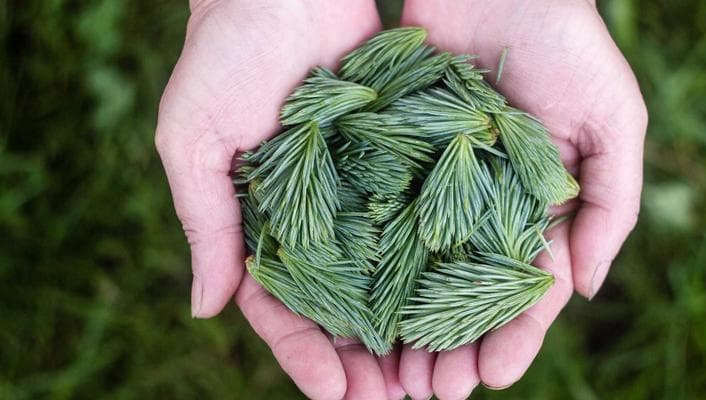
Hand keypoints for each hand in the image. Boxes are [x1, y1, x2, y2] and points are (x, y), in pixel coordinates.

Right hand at [155, 2, 403, 398]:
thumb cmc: (223, 57)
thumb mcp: (193, 141)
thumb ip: (204, 223)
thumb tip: (203, 308)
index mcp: (262, 224)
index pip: (280, 307)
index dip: (304, 356)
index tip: (335, 394)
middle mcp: (316, 218)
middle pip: (342, 307)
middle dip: (365, 359)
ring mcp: (362, 194)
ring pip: (388, 276)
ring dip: (410, 328)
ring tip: (436, 376)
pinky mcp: (402, 161)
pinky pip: (422, 219)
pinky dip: (440, 262)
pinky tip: (465, 301)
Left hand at [398, 1, 647, 397]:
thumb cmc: (570, 44)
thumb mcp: (614, 120)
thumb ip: (611, 205)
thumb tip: (586, 290)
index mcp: (537, 208)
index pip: (526, 289)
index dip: (513, 337)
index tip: (490, 377)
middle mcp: (484, 207)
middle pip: (464, 293)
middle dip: (451, 345)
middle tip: (429, 393)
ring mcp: (437, 186)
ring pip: (417, 269)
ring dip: (405, 323)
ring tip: (390, 373)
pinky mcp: (395, 158)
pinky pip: (380, 217)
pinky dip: (368, 263)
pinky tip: (352, 304)